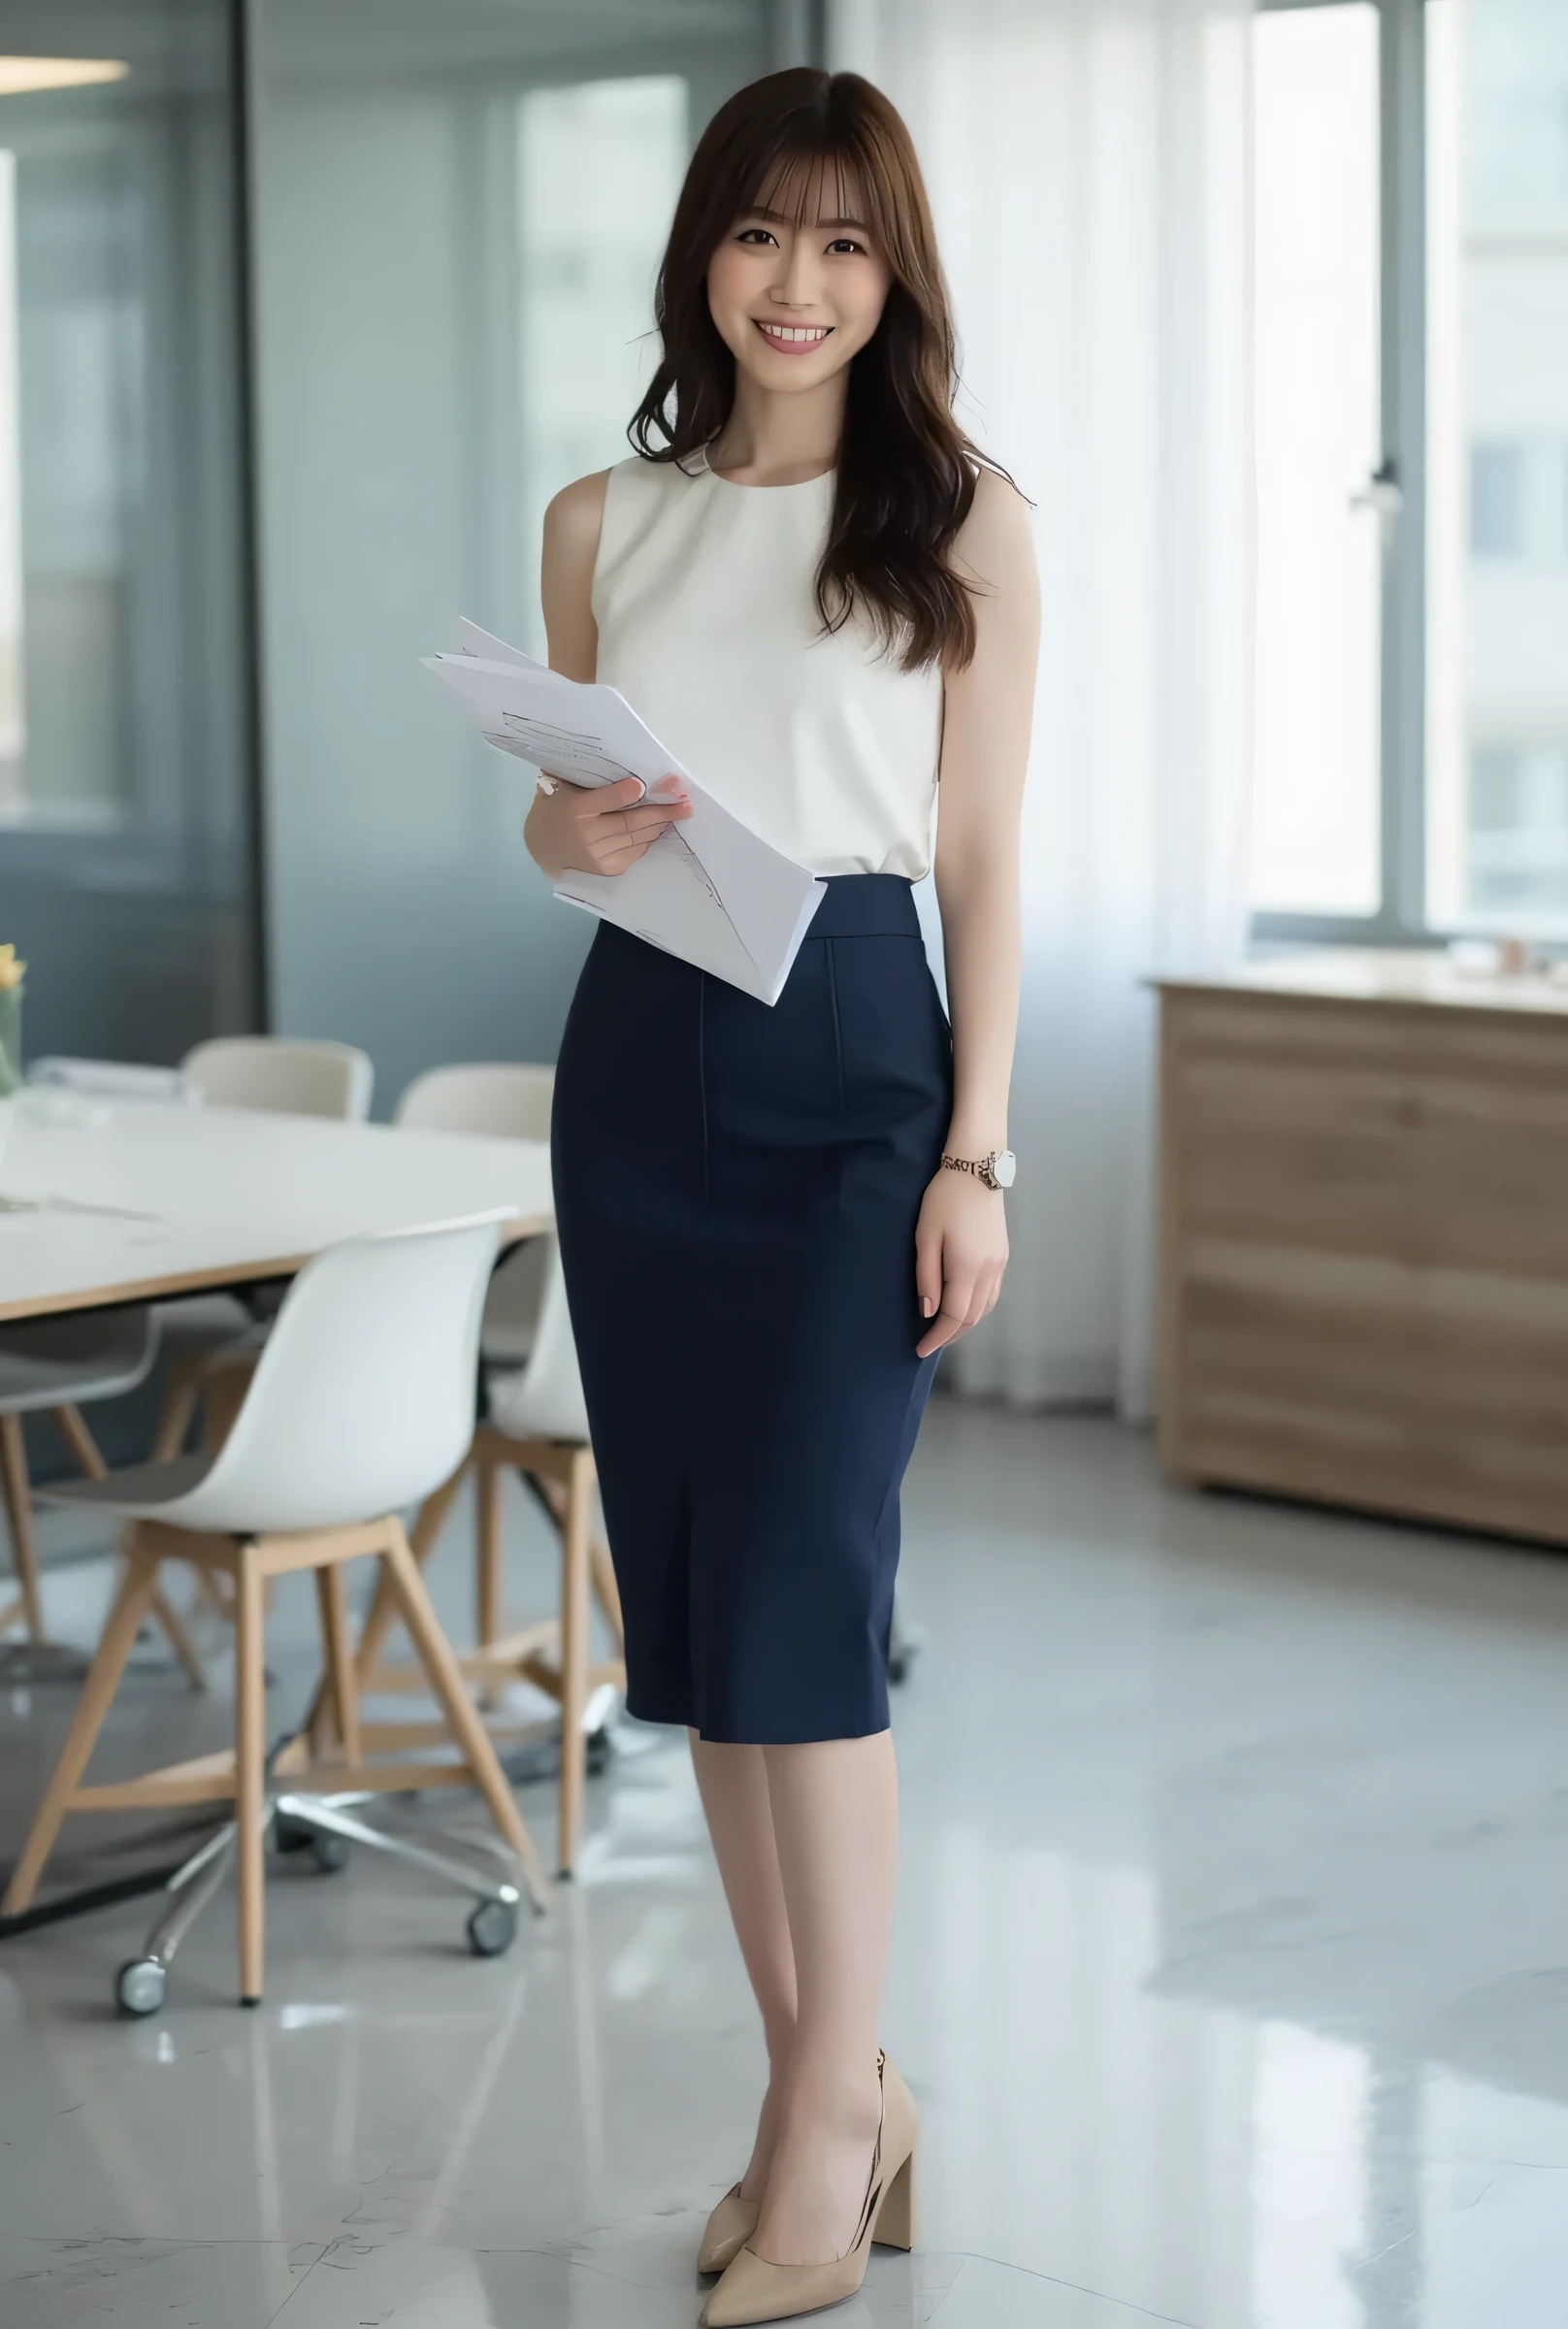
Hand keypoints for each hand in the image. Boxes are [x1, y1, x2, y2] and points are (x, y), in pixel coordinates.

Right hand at [525, 772, 691, 879]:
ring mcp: (599, 856)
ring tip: (680, 811)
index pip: (606, 800)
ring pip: (639, 837)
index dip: (628, 793)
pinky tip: (660, 825)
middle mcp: (587, 836)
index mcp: (574, 810)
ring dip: (661, 824)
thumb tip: (618, 760)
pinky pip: (637, 850)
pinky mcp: (609, 868)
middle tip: (685, 802)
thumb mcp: (562, 786)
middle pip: (631, 821)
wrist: (544, 848)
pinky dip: (651, 837)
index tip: (648, 784)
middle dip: (662, 811)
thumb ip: (585, 776)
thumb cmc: (557, 807)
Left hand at [913, 1165, 1007, 1357]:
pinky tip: (964, 1306)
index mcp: (967, 1268)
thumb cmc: (944, 1199)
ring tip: (944, 1329)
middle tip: (928, 1343)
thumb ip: (927, 1276)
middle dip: (950, 1335)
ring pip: (984, 1308)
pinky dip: (977, 1308)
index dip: (937, 1337)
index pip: (953, 1317)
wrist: (976, 1168)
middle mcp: (988, 1271)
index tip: (920, 1350)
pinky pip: (992, 1294)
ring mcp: (999, 1264)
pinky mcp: (1002, 1256)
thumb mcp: (925, 1237)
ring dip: (965, 1324)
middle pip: (971, 1318)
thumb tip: (928, 1311)